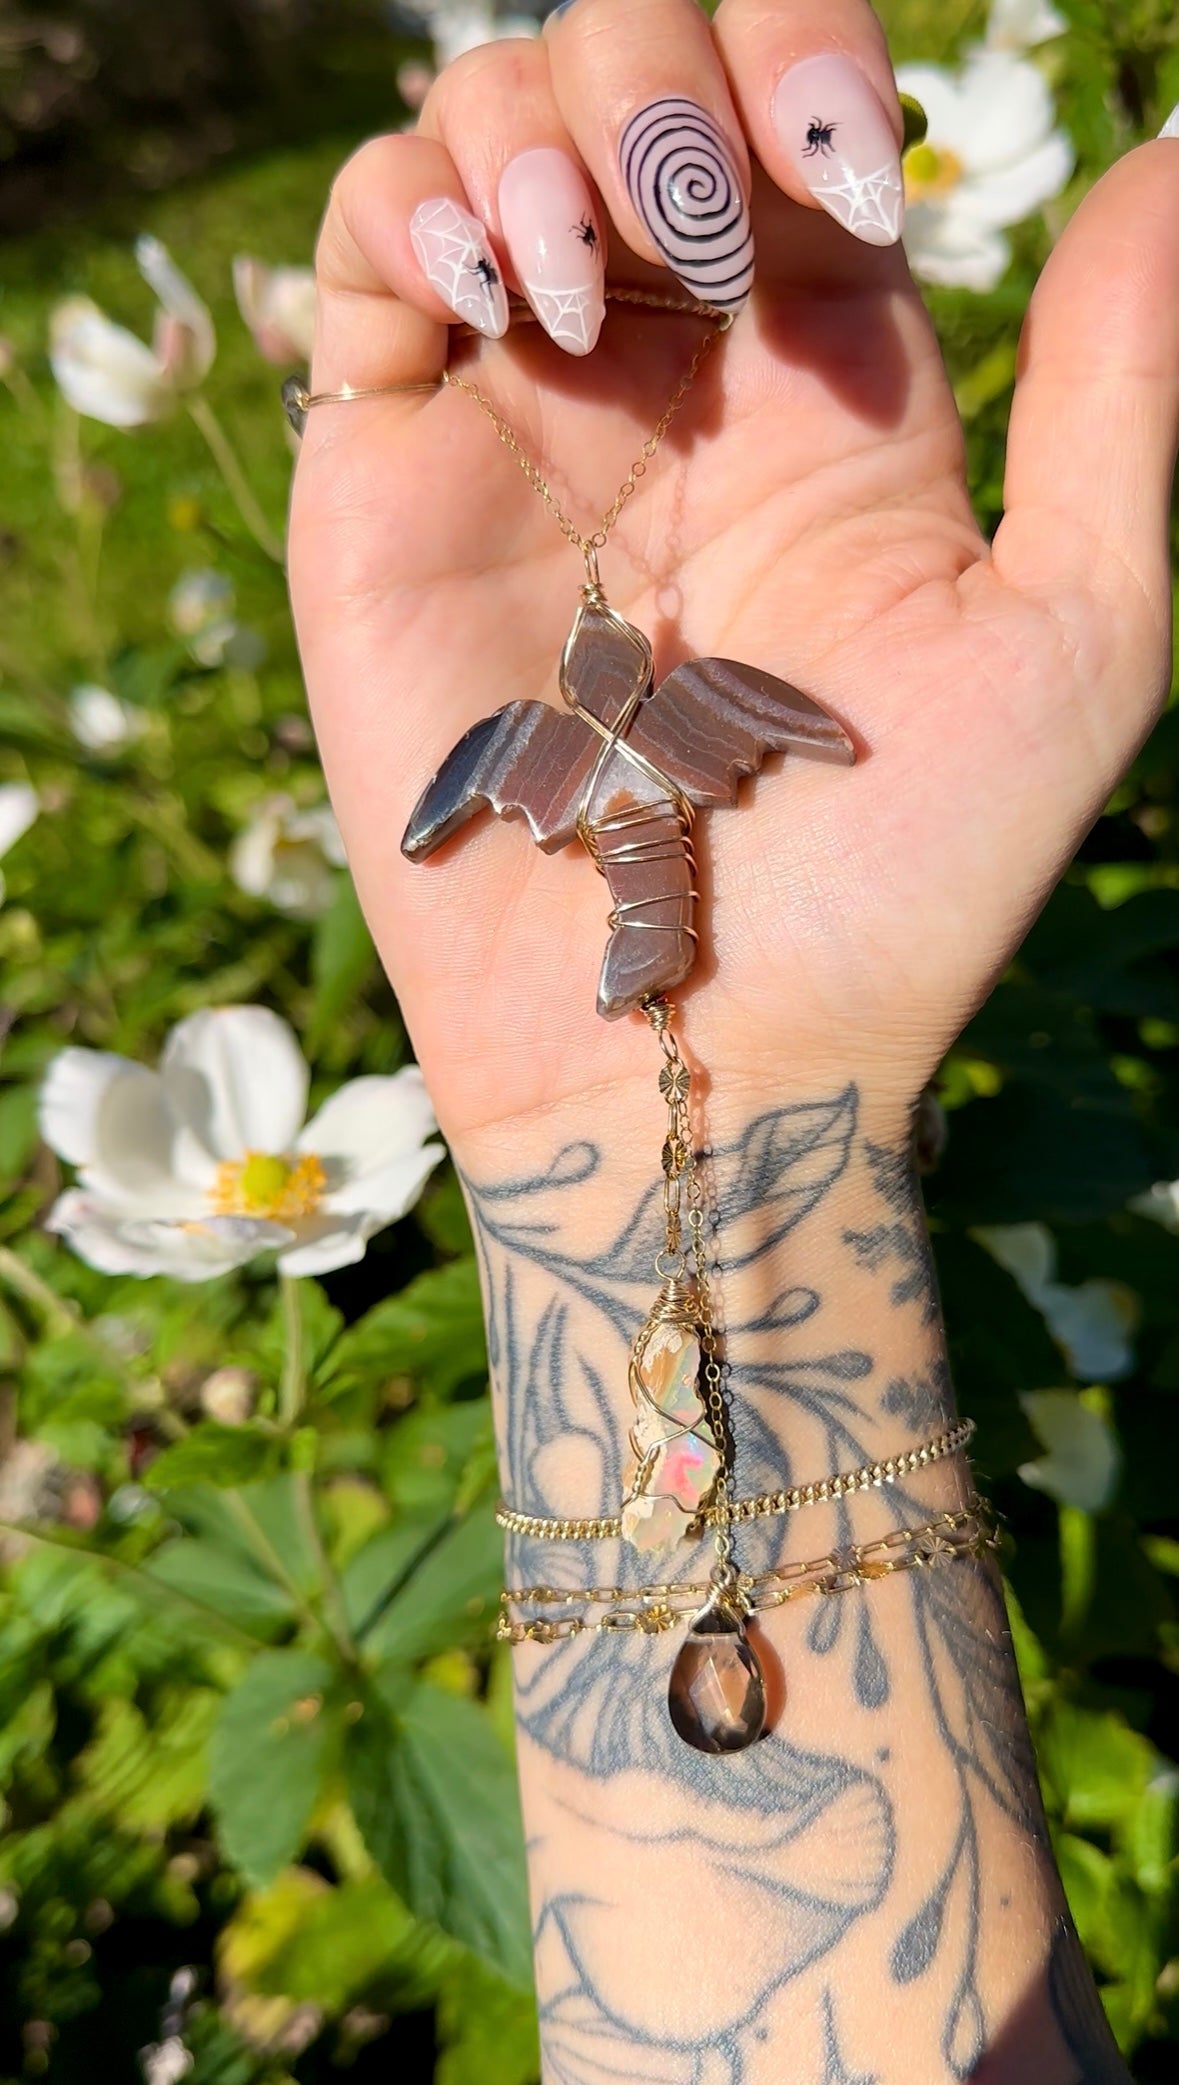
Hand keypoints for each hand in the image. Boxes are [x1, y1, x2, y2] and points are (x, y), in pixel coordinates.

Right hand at [289, 0, 1178, 1155]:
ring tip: (575, 270)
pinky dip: (406, 202)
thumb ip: (1117, 385)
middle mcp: (672, 373)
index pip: (797, 112)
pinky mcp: (388, 477)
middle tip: (694, 225)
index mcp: (833, 382)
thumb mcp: (1075, 635)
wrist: (702, 1048)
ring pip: (490, 123)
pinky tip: (488, 290)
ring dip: (537, 123)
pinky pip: (366, 248)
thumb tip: (1172, 147)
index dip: (803, 67)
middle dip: (661, 77)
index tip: (835, 181)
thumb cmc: (900, 879)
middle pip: (635, 73)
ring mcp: (521, 416)